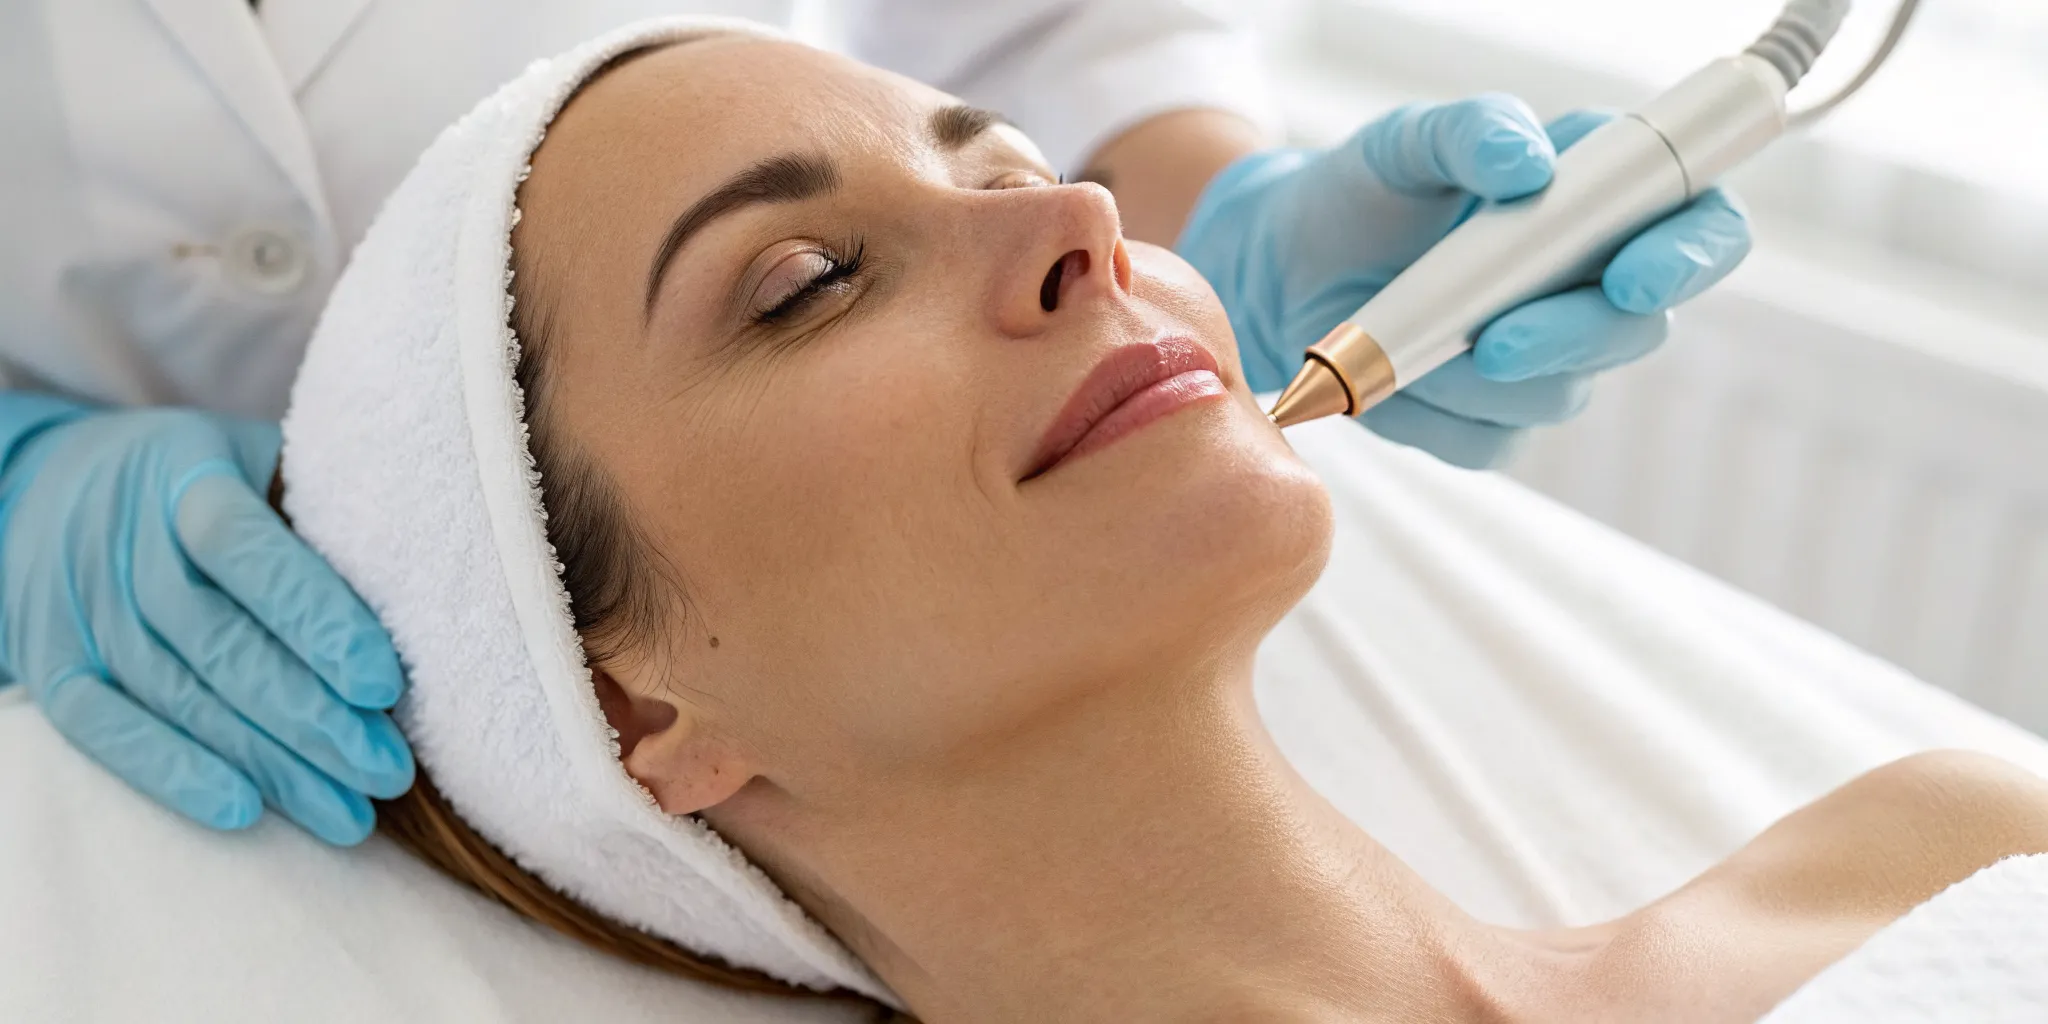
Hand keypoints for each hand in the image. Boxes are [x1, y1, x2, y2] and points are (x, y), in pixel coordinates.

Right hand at [0, 405, 412, 843]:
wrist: (51, 485)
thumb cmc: (202, 481)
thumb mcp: (255, 460)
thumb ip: (319, 513)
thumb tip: (427, 590)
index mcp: (185, 475)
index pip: (248, 550)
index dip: (316, 619)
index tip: (385, 686)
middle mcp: (122, 539)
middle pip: (221, 643)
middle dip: (313, 718)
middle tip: (389, 772)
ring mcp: (78, 604)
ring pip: (178, 696)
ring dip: (268, 763)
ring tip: (348, 812)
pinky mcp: (49, 661)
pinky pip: (105, 726)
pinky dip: (173, 772)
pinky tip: (245, 811)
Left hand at [1175, 95, 1752, 467]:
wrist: (1287, 267)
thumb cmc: (1365, 190)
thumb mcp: (1408, 140)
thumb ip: (1473, 131)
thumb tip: (1531, 164)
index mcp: (1605, 198)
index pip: (1703, 227)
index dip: (1691, 257)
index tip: (1633, 278)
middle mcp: (1594, 282)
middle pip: (1640, 330)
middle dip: (1571, 338)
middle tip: (1496, 341)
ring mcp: (1552, 358)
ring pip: (1559, 394)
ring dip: (1479, 378)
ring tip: (1407, 334)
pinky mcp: (1497, 422)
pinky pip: (1489, 442)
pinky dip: (1431, 414)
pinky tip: (1391, 377)